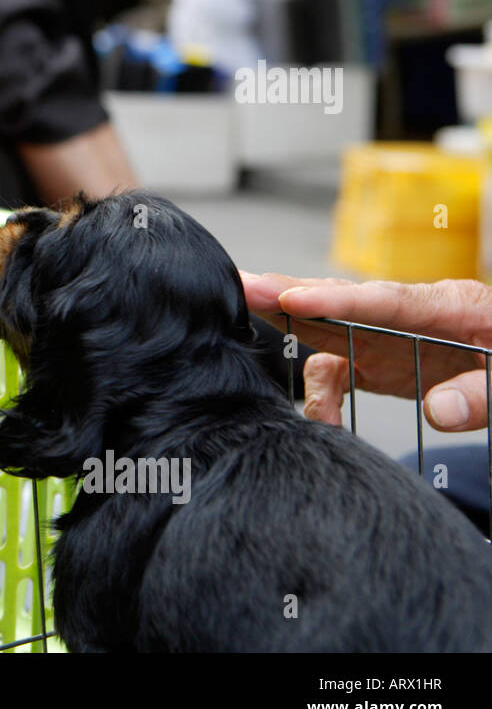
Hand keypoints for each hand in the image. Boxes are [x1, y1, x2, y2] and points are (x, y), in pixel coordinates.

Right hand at [241, 271, 491, 430]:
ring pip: (328, 332)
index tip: (292, 296)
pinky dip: (323, 397)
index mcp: (450, 306)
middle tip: (241, 286)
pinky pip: (337, 370)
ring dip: (300, 355)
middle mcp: (410, 315)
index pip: (384, 299)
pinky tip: (326, 422)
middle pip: (339, 300)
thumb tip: (440, 410)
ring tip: (285, 382)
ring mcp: (391, 337)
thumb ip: (484, 393)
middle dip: (287, 293)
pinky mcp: (381, 360)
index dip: (335, 299)